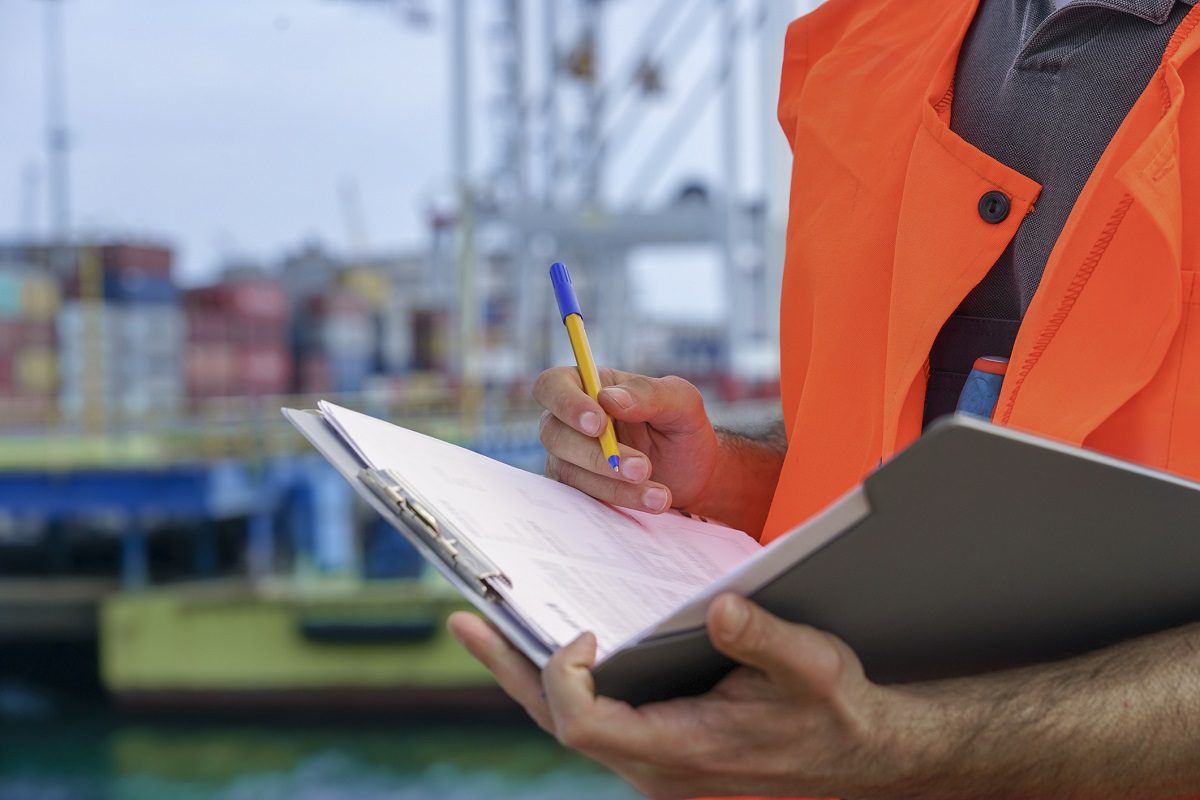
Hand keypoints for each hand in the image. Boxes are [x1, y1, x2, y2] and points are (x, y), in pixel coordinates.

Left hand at [448, 596, 920, 799]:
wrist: (863, 751)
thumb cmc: (837, 711)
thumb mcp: (814, 667)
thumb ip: (766, 640)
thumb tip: (718, 609)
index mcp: (683, 749)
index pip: (586, 726)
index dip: (565, 679)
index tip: (581, 631)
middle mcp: (655, 763)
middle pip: (559, 722)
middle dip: (510, 669)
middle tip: (465, 623)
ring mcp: (655, 758)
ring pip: (572, 721)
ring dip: (529, 674)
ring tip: (490, 626)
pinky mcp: (662, 744)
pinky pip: (596, 716)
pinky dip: (567, 681)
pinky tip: (557, 645)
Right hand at [534, 367, 717, 514]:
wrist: (695, 476)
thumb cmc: (683, 429)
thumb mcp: (681, 402)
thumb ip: (649, 393)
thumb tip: (609, 399)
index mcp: (589, 387)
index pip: (552, 385)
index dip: (566, 404)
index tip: (599, 424)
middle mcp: (570, 422)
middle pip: (554, 434)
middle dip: (597, 455)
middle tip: (641, 467)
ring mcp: (570, 459)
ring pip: (569, 471)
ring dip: (614, 484)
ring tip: (660, 493)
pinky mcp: (578, 490)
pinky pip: (581, 499)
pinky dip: (618, 501)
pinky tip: (652, 502)